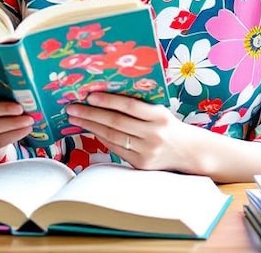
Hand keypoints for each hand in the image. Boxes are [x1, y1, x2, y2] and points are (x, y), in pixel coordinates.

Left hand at [64, 92, 196, 170]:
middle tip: (72, 108)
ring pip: (112, 137)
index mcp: (160, 116)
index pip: (129, 106)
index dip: (108, 100)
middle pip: (116, 123)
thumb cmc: (169, 125)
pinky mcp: (141, 165)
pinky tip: (91, 130)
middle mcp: (154, 135)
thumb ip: (139, 105)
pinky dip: (101, 138)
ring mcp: (147, 152)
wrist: (189, 152)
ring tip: (75, 118)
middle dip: (90, 114)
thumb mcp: (160, 111)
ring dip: (91, 127)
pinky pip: (116, 149)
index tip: (89, 95)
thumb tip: (106, 96)